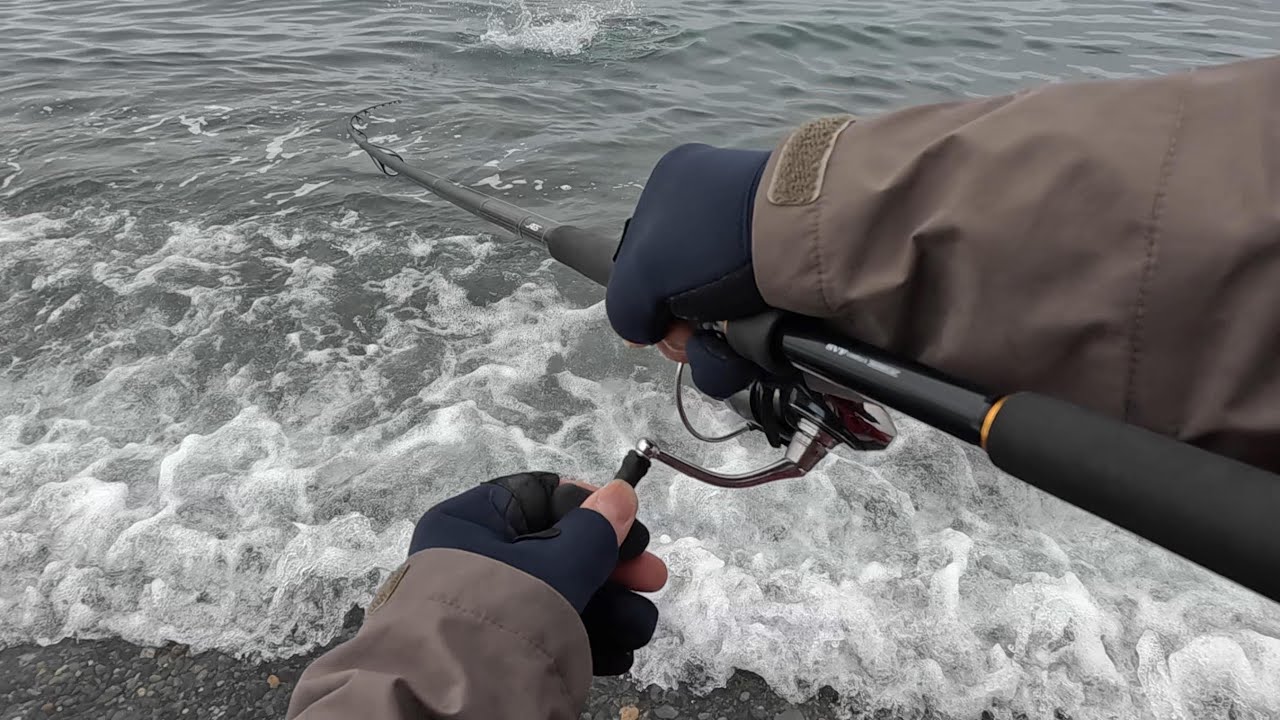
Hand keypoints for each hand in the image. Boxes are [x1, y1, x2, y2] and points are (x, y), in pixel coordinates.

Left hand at [409, 472, 666, 674]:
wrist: (462, 704)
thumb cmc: (508, 613)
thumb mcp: (558, 564)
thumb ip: (595, 530)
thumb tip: (620, 493)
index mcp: (472, 522)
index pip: (539, 496)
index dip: (590, 504)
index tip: (629, 521)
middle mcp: (474, 560)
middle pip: (558, 548)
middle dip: (613, 566)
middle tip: (654, 578)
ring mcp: (488, 607)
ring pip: (560, 593)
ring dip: (610, 607)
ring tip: (641, 625)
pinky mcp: (500, 647)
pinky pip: (549, 630)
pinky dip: (586, 637)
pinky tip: (621, 651)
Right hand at [607, 143, 771, 397]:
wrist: (816, 244)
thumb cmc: (719, 240)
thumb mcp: (643, 266)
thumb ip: (625, 305)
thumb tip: (641, 333)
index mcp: (680, 193)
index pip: (646, 261)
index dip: (645, 300)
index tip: (652, 324)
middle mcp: (719, 229)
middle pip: (682, 308)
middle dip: (682, 335)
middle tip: (691, 336)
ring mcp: (759, 268)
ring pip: (716, 336)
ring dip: (715, 353)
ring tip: (730, 342)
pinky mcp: (792, 305)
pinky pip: (754, 350)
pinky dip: (748, 360)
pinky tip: (754, 349)